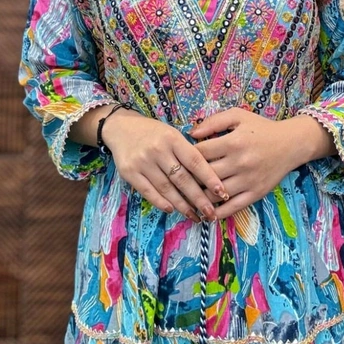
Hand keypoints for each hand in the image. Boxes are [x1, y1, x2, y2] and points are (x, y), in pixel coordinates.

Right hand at [103, 110, 225, 222]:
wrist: (121, 127)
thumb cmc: (153, 132)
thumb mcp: (172, 134)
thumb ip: (187, 151)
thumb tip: (208, 176)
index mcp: (172, 138)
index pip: (195, 161)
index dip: (209, 178)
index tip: (222, 192)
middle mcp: (158, 150)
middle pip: (182, 179)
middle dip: (199, 198)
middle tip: (211, 213)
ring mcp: (143, 162)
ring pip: (166, 188)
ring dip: (182, 205)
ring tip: (194, 216)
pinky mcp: (129, 173)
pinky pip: (148, 192)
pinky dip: (161, 202)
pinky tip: (172, 209)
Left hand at [188, 107, 297, 218]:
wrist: (291, 143)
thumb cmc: (261, 128)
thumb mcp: (238, 116)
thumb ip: (214, 121)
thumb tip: (192, 133)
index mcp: (233, 142)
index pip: (201, 153)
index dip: (187, 156)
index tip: (182, 158)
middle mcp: (240, 162)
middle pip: (205, 175)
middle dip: (191, 178)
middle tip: (181, 180)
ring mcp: (248, 180)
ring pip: (216, 194)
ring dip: (200, 197)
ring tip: (190, 196)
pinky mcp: (256, 193)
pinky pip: (233, 207)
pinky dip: (218, 213)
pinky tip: (207, 214)